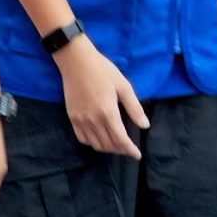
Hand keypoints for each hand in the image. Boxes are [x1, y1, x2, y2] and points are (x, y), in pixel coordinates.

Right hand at [57, 40, 147, 156]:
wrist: (76, 61)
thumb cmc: (103, 70)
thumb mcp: (123, 86)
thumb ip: (134, 108)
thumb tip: (144, 126)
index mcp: (108, 112)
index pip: (121, 139)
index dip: (130, 150)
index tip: (137, 155)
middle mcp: (93, 120)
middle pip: (109, 144)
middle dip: (121, 150)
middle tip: (129, 148)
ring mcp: (81, 120)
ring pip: (96, 144)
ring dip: (108, 148)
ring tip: (117, 145)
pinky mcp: (72, 118)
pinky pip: (83, 138)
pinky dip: (93, 143)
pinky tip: (100, 139)